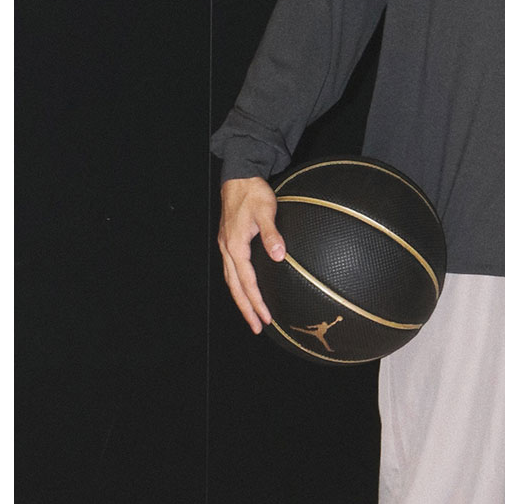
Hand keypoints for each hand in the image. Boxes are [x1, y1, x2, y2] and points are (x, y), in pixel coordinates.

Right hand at [217, 177, 284, 333]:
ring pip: (232, 280)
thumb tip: (278, 255)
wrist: (239, 176)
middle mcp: (227, 249)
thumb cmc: (252, 192)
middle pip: (235, 287)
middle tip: (257, 327)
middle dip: (246, 309)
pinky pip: (232, 270)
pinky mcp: (229, 241)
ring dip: (242, 300)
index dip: (257, 302)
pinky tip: (246, 289)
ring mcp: (226, 245)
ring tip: (252, 315)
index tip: (266, 318)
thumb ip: (272, 234)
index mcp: (235, 246)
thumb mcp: (266, 210)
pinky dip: (239, 285)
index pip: (247, 282)